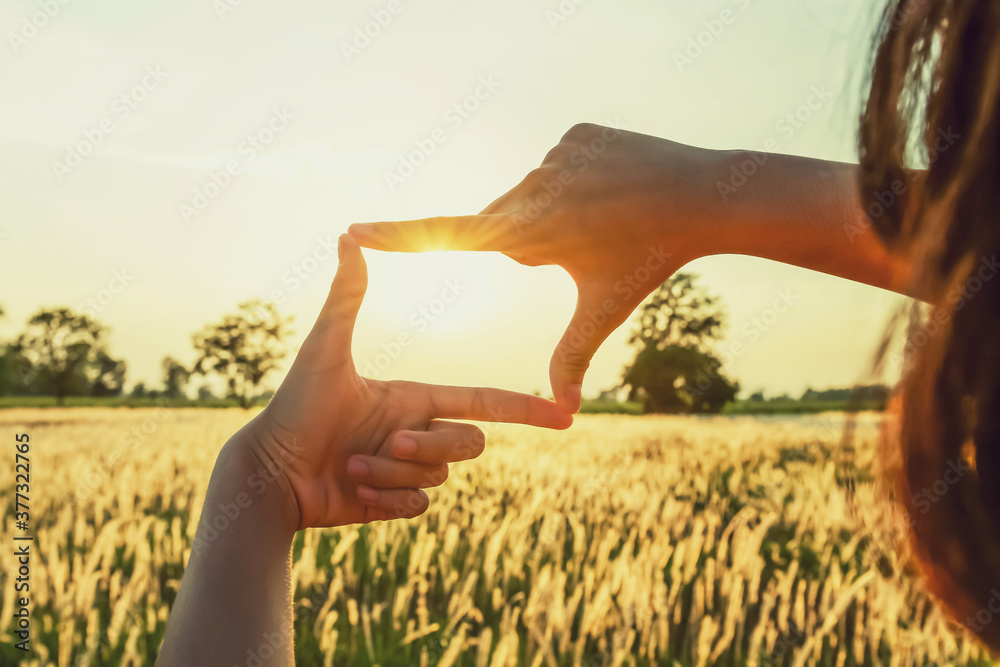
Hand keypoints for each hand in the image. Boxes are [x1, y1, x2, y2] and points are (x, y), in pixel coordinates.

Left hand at [242, 234, 572, 530]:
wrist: (268, 472)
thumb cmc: (293, 406)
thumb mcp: (325, 349)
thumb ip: (347, 296)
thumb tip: (349, 235)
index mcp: (413, 397)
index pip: (484, 401)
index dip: (526, 407)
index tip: (565, 414)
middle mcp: (415, 431)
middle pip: (468, 443)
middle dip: (430, 447)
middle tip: (386, 443)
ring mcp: (405, 469)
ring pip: (437, 478)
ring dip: (392, 474)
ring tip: (350, 467)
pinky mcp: (391, 501)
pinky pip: (419, 506)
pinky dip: (388, 501)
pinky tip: (355, 492)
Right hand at [348, 124, 723, 411]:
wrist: (702, 197)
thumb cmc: (648, 260)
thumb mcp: (604, 310)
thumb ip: (572, 355)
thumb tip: (565, 411)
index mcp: (528, 233)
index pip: (447, 236)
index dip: (398, 237)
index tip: (356, 229)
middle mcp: (531, 189)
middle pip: (506, 223)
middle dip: (531, 242)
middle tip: (584, 246)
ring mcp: (553, 156)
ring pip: (535, 194)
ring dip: (556, 213)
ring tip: (605, 220)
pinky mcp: (574, 134)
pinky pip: (560, 165)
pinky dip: (577, 181)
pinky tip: (614, 189)